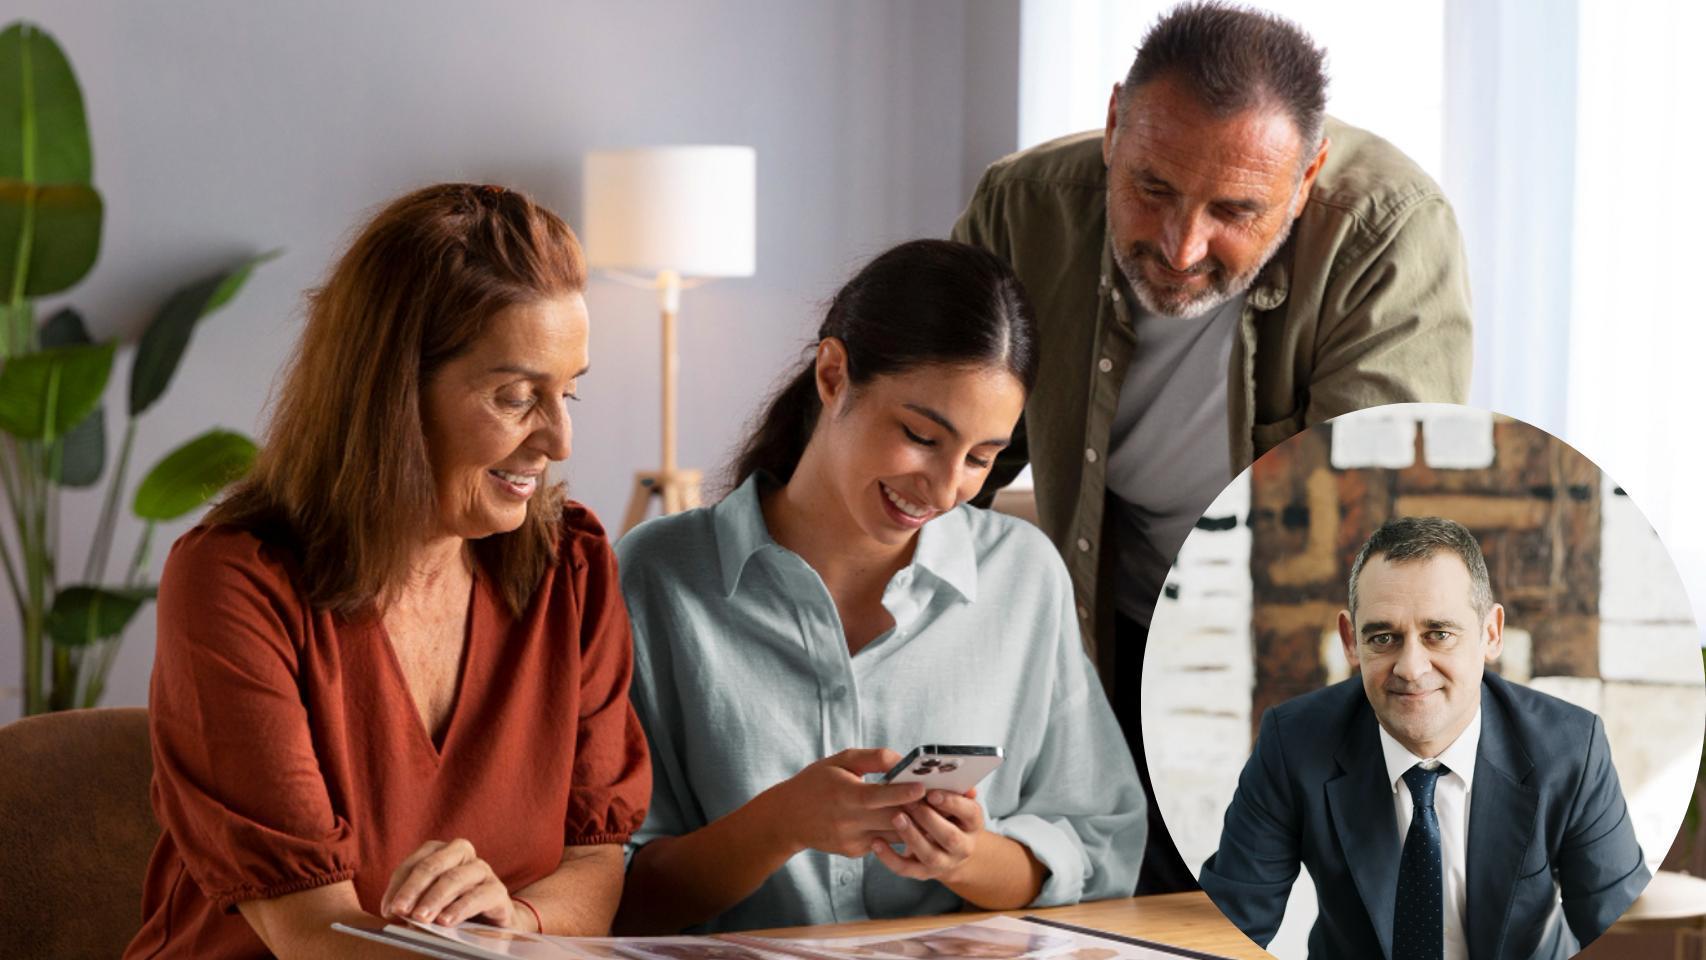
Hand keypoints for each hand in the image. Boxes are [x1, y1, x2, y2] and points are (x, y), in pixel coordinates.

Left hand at [380, 838, 520, 928]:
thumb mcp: (430, 904)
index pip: (415, 863)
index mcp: (441, 852)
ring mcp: (482, 870)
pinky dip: (460, 908)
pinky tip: (446, 921)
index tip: (388, 909)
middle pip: (434, 864)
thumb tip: (394, 913)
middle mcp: (463, 854)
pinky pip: (479, 895)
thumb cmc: (454, 908)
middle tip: (401, 911)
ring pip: (455, 878)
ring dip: (435, 898)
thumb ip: (413, 903)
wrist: (492, 925)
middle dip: (414, 888)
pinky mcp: (498, 891)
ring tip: (421, 918)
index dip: (399, 886)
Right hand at [769, 748, 926, 857]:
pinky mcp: (855, 851)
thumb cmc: (816, 783)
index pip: (879, 796)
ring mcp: (853, 840)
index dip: (903, 793)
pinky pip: (884, 841)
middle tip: (945, 800)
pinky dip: (899, 832)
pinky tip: (916, 824)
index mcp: (845, 796)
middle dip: (920, 810)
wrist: (788, 818)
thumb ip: (872, 759)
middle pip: (893, 819)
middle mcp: (849, 821)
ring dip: (916, 825)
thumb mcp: (839, 761)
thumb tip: (902, 761)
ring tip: (939, 812)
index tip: (925, 787)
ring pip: (894, 835)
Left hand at [872, 787, 984, 882]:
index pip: (970, 813)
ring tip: (896, 818)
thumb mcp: (956, 803)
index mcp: (973, 824)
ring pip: (929, 855)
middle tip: (909, 803)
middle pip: (950, 837)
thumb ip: (951, 788)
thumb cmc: (949, 817)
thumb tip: (951, 775)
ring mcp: (944, 863)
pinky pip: (906, 869)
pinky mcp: (923, 873)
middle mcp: (963, 847)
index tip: (932, 793)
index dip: (952, 803)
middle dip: (928, 819)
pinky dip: (889, 857)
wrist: (951, 851)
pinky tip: (876, 842)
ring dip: (911, 836)